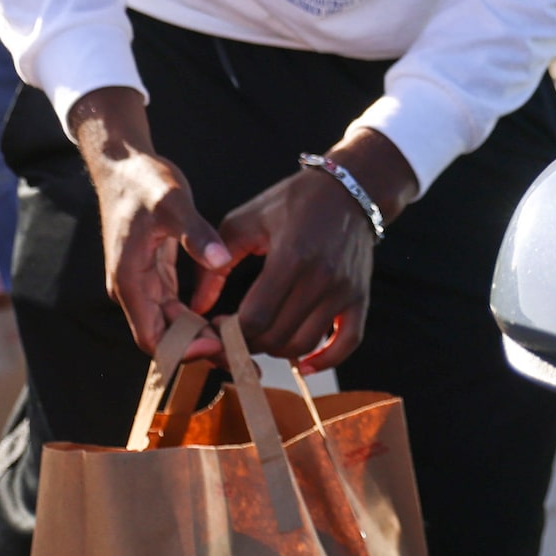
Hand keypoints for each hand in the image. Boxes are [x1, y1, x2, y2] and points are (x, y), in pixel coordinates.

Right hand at [69, 88, 233, 359]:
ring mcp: (144, 283)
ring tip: (239, 346)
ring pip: (171, 325)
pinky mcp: (155, 274)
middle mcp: (133, 288)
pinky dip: (197, 319)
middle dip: (199, 349)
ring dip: (200, 338)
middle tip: (241, 356)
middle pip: (164, 337)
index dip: (184, 349)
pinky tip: (225, 324)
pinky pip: (175, 308)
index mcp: (130, 280)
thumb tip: (220, 260)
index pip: (153, 336)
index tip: (219, 347)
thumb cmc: (143, 181)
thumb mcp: (171, 202)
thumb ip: (195, 232)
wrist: (124, 164)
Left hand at [212, 127, 416, 371]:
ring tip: (261, 336)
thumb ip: (214, 265)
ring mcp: (344, 291)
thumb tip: (196, 308)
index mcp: (291, 256)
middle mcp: (322, 278)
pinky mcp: (359, 297)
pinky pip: (347, 343)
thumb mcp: (243, 222)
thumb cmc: (290, 203)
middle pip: (277, 337)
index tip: (217, 323)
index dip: (229, 330)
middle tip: (234, 332)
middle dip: (247, 342)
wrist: (348, 191)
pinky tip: (303, 365)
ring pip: (304, 345)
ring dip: (276, 350)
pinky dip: (325, 360)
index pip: (255, 318)